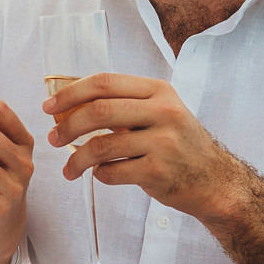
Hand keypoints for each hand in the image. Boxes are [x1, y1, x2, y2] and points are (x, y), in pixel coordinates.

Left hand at [44, 73, 246, 220]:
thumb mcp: (160, 112)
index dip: (71, 93)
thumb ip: (123, 104)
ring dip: (76, 158)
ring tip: (68, 168)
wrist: (214, 180)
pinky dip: (99, 175)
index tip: (49, 107)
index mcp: (159, 91)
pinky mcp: (159, 172)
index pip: (105, 82)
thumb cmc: (178, 144)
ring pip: (101, 146)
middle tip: (52, 139)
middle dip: (67, 126)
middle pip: (99, 111)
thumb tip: (69, 103)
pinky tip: (100, 176)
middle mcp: (164, 112)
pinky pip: (112, 172)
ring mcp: (163, 143)